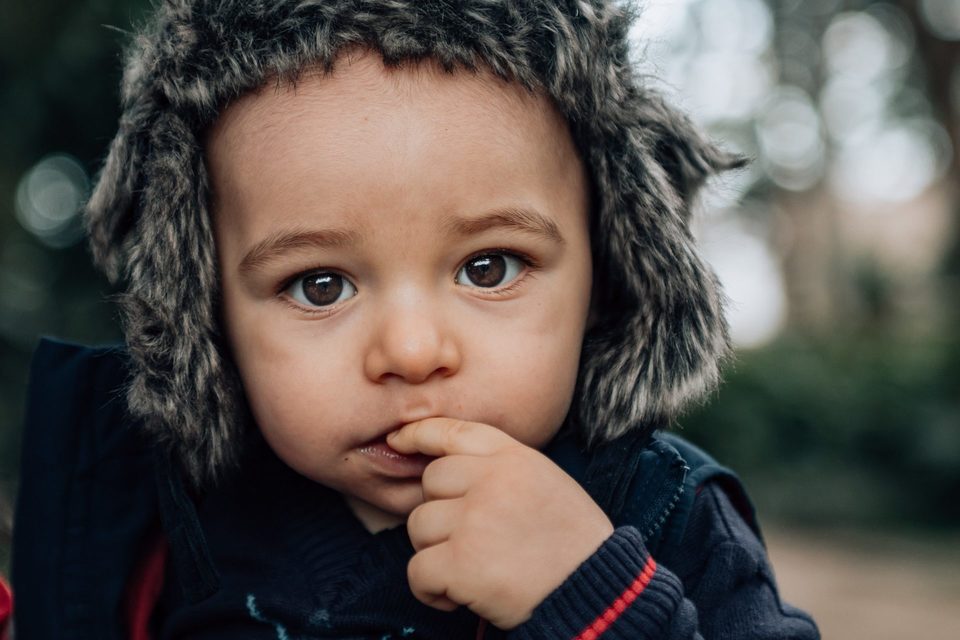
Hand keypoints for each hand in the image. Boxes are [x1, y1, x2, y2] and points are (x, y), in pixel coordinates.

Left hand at [387, 418, 613, 628]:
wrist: (595, 590)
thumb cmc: (570, 541)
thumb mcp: (544, 480)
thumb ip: (500, 467)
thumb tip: (439, 465)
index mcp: (513, 456)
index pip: (452, 431)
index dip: (419, 433)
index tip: (399, 440)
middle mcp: (492, 480)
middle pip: (429, 483)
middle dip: (439, 513)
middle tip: (470, 540)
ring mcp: (475, 519)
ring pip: (418, 526)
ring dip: (435, 552)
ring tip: (472, 568)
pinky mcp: (462, 563)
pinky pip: (417, 570)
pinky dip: (431, 590)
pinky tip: (459, 596)